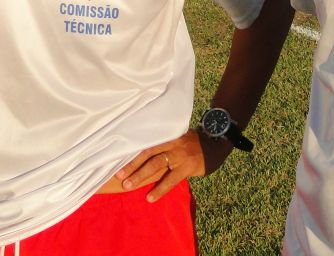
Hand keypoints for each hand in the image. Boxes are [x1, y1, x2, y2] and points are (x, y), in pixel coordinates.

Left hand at [114, 129, 232, 201]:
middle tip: (119, 176)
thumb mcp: (178, 139)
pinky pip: (171, 180)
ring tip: (128, 186)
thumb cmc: (193, 144)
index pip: (147, 143)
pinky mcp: (187, 167)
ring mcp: (180, 155)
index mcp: (167, 136)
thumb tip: (143, 156)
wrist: (216, 145)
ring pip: (156, 165)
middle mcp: (172, 143)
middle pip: (148, 153)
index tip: (117, 159)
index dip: (133, 152)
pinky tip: (150, 197)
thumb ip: (164, 145)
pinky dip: (160, 189)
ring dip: (141, 176)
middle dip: (133, 165)